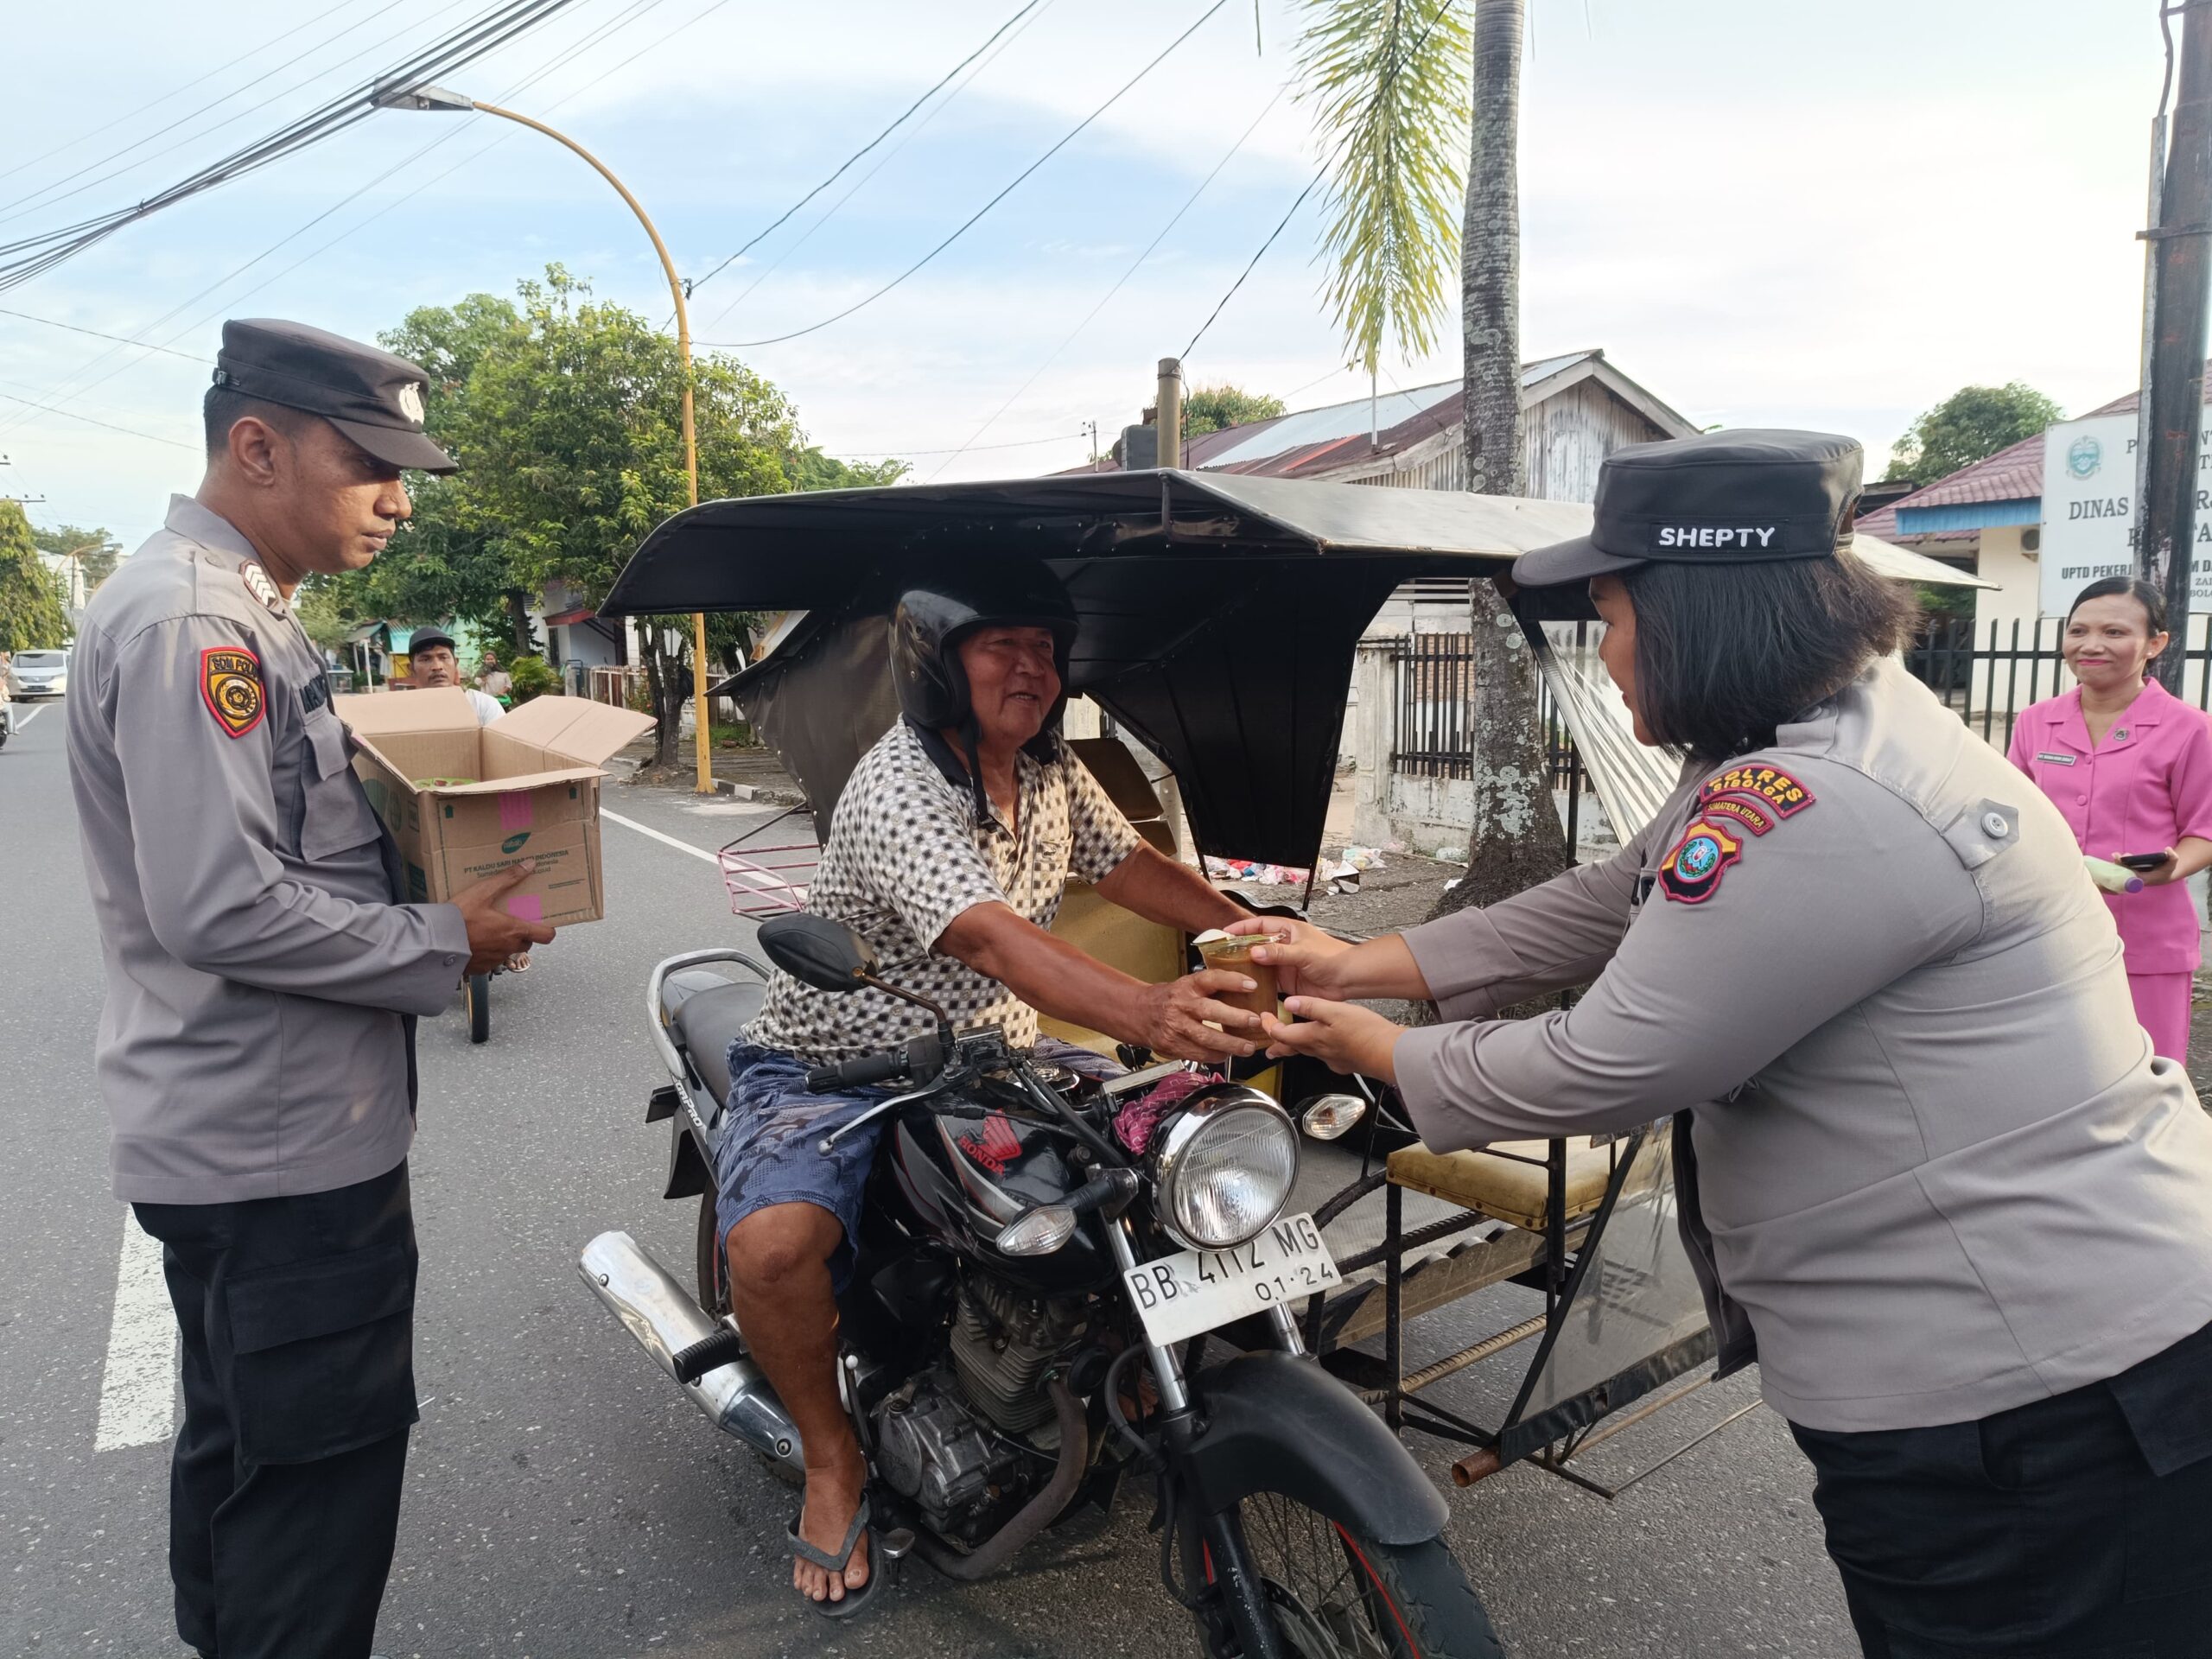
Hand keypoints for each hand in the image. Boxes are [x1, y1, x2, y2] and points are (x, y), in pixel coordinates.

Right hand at [454, 860, 555, 975]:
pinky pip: (491, 961)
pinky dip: (488, 953)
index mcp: (514, 930)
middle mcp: (508, 947)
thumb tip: (528, 865)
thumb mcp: (483, 892)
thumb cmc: (459, 918)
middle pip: (527, 943)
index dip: (547, 929)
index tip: (543, 923)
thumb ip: (508, 878)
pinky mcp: (480, 968)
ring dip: (505, 943)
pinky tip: (477, 942)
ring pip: (509, 952)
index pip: (545, 935)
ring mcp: (495, 960)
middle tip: (512, 921)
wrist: (435, 942)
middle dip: (523, 934)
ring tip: (491, 930)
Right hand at [1138, 969, 1267, 1063]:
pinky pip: (1199, 1054)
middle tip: (1255, 1021)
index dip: (1232, 981)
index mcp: (1187, 986)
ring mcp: (1175, 1027)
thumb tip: (1247, 991)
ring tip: (1247, 1047)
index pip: (1211, 979)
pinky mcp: (1172, 1046)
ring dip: (1230, 1045)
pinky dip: (1216, 1056)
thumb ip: (1211, 989)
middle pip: (1210, 1011)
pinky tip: (1226, 1054)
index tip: (1252, 985)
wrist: (1139, 1013)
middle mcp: (1180, 1005)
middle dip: (1236, 1018)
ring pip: (1206, 1039)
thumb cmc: (1170, 998)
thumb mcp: (1188, 985)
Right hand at [1225, 917, 1354, 1000]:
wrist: (1349, 979)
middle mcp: (1283, 947)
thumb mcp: (1303, 952)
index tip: (1224, 934)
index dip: (1241, 928)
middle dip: (1239, 949)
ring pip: (1259, 965)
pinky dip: (1256, 985)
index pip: (1258, 925)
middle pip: (1255, 945)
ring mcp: (1284, 965)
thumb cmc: (1333, 957)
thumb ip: (1279, 952)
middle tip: (1221, 955)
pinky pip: (1267, 982)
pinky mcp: (1286, 982)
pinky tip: (1246, 990)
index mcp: (1287, 931)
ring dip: (1246, 969)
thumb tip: (1255, 952)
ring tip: (1228, 973)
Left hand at [1261, 998, 1405, 1083]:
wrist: (1389, 1053)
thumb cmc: (1365, 1032)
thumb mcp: (1335, 1011)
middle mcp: (1319, 1052)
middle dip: (1278, 1046)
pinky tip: (1324, 1047)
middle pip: (1291, 1048)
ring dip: (1296, 1048)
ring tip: (1290, 1046)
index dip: (1270, 1026)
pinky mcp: (1345, 1063)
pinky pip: (1324, 1056)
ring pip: (1308, 1053)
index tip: (1264, 1017)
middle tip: (1267, 1048)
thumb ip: (1311, 1006)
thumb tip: (1289, 1003)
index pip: (1281, 1034)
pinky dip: (1317, 1050)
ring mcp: (1332, 1059)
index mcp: (1312, 1037)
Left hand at [2120, 847, 2184, 886]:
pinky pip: (2123, 867)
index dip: (2128, 871)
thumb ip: (2173, 857)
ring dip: (2118, 863)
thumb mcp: (2172, 864)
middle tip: (2116, 856)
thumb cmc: (2168, 870)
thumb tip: (2167, 849)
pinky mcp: (2132, 870)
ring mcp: (2134, 874)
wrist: (2165, 875)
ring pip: (2123, 870)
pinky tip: (2116, 855)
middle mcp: (2137, 878)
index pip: (2134, 877)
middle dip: (2120, 865)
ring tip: (2115, 855)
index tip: (2124, 864)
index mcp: (2145, 879)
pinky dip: (2120, 862)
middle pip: (2125, 873)